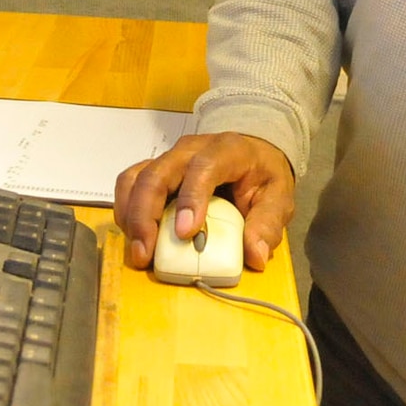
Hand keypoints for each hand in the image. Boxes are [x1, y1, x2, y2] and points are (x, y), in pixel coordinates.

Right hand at [113, 132, 294, 272]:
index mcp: (226, 151)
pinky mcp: (155, 170)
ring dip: (130, 215)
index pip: (203, 167)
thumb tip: (254, 255)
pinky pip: (130, 183)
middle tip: (145, 253)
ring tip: (137, 250)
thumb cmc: (262, 175)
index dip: (190, 198)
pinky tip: (134, 236)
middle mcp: (190, 149)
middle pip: (158, 173)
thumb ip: (268, 224)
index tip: (184, 233)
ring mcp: (169, 158)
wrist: (252, 153)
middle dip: (145, 214)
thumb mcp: (279, 197)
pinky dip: (126, 210)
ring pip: (136, 177)